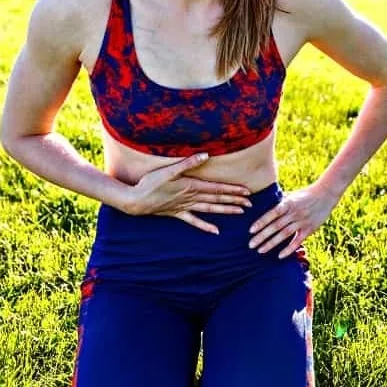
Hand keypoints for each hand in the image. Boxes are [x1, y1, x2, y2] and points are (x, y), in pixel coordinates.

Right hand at [125, 153, 251, 233]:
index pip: (217, 188)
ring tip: (240, 213)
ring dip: (225, 210)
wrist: (136, 200)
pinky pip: (194, 221)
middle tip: (250, 204)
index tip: (247, 192)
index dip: (233, 190)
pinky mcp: (177, 214)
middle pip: (217, 199)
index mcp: (192, 186)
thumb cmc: (150, 183)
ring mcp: (185, 207)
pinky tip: (216, 232)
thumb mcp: (169, 170)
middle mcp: (191, 198)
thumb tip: (206, 155)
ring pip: (210, 209)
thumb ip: (188, 163)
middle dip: (234, 200)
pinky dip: (206, 226)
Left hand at [248, 183, 338, 257]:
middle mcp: (294, 213)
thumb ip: (280, 202)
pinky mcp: (310, 229)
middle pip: (276, 226)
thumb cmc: (306, 194)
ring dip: (271, 244)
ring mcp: (302, 221)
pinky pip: (298, 241)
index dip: (261, 222)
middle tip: (251, 245)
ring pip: (284, 235)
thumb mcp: (292, 195)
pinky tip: (279, 256)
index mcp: (288, 203)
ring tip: (260, 250)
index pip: (272, 214)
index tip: (251, 231)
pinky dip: (289, 249)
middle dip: (262, 236)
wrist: (326, 194)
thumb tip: (265, 207)